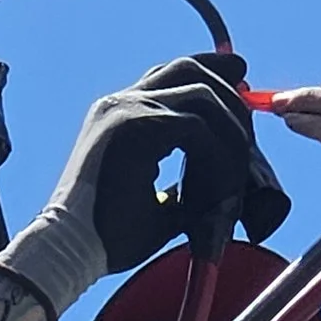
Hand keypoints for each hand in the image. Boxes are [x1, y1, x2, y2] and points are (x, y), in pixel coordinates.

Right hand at [0, 54, 290, 317]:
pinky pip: (197, 128)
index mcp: (119, 113)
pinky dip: (218, 156)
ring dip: (231, 131)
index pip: (173, 74)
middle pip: (190, 70)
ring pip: (203, 95)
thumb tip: (225, 183)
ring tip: (237, 172)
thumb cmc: (108, 236)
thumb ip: (188, 182)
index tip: (242, 84)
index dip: (212, 74)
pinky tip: (220, 187)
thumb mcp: (159, 201)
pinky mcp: (135, 128)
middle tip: (250, 135)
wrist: (69, 251)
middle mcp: (120, 102)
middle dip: (231, 94)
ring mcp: (126, 110)